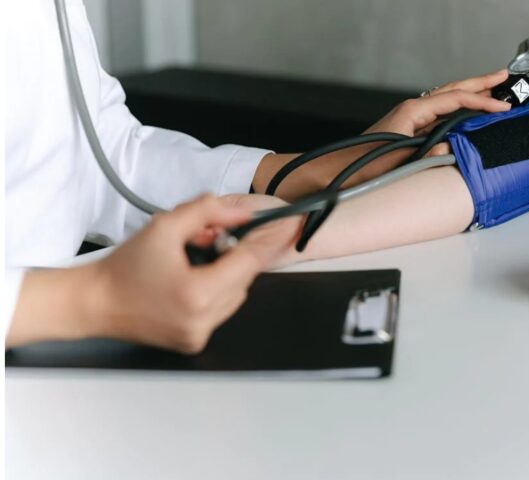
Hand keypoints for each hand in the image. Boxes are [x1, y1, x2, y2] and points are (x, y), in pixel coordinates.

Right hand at [91, 194, 298, 352]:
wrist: (95, 302)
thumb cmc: (124, 268)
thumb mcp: (165, 226)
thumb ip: (207, 212)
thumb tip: (241, 213)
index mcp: (198, 293)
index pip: (249, 262)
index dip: (270, 240)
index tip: (289, 224)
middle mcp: (203, 320)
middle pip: (244, 278)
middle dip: (234, 255)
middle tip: (209, 241)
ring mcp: (200, 334)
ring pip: (236, 295)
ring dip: (226, 275)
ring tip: (193, 263)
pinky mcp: (195, 342)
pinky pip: (220, 311)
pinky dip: (215, 293)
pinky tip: (190, 283)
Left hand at [252, 70, 510, 197]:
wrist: (335, 172)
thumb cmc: (361, 167)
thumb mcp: (398, 162)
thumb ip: (426, 155)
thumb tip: (449, 150)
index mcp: (411, 112)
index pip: (454, 100)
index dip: (481, 102)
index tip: (502, 107)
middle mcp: (410, 111)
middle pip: (451, 91)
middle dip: (478, 84)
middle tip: (502, 77)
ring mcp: (408, 119)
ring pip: (445, 100)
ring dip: (468, 94)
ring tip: (490, 89)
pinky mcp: (407, 130)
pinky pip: (438, 113)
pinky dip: (456, 109)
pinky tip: (464, 114)